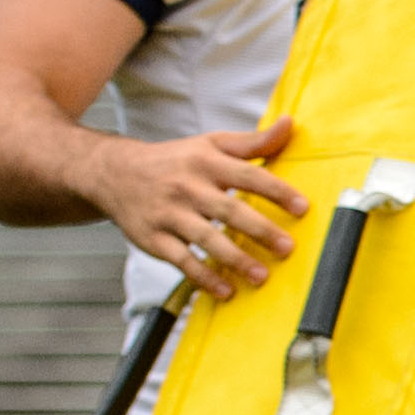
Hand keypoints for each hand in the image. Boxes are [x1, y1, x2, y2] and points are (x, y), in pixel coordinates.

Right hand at [93, 116, 306, 298]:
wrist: (113, 172)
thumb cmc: (175, 160)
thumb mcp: (210, 144)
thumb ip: (253, 142)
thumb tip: (290, 124)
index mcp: (206, 162)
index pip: (247, 175)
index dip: (276, 190)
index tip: (302, 208)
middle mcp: (187, 187)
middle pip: (229, 210)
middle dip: (260, 230)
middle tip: (287, 248)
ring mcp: (169, 214)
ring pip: (206, 238)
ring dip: (235, 259)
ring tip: (261, 276)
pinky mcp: (153, 237)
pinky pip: (181, 260)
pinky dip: (203, 277)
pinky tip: (226, 291)